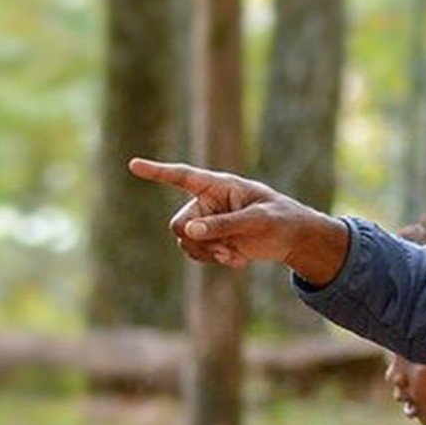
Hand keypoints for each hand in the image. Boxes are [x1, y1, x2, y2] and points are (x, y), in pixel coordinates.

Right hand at [127, 158, 349, 284]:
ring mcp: (207, 222)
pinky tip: (238, 260)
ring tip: (233, 254)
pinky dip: (214, 260)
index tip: (133, 165)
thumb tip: (189, 231)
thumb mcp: (257, 221)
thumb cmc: (280, 219)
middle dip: (197, 239)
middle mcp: (207, 202)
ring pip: (184, 241)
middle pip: (178, 224)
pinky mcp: (212, 240)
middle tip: (226, 247)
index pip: (182, 176)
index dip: (157, 172)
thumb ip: (225, 224)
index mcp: (218, 185)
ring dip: (206, 252)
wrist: (292, 238)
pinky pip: (196, 254)